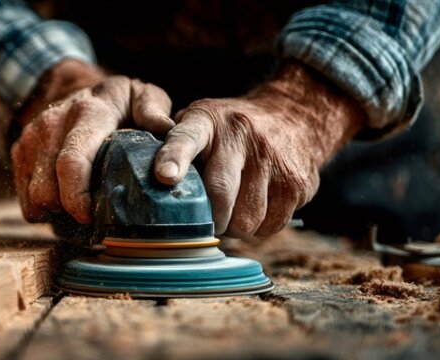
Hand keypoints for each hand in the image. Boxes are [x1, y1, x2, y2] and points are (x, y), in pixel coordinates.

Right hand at [12, 60, 174, 223]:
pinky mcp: (19, 150)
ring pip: (33, 196)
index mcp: (87, 113)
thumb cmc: (119, 102)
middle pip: (46, 189)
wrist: (79, 88)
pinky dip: (44, 208)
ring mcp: (31, 137)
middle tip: (92, 219)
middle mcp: (52, 123)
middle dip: (67, 213)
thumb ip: (154, 111)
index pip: (71, 162)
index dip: (77, 198)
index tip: (91, 216)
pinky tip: (65, 201)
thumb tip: (166, 132)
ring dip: (55, 212)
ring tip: (80, 210)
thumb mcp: (143, 97)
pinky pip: (25, 196)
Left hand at [153, 62, 364, 238]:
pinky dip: (259, 228)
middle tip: (208, 220)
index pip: (186, 139)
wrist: (295, 116)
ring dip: (235, 227)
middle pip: (220, 193)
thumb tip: (143, 186)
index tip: (165, 176)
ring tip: (233, 210)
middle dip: (210, 217)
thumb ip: (174, 147)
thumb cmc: (230, 130)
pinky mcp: (297, 183)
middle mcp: (241, 136)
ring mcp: (273, 159)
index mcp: (207, 121)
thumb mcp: (200, 122)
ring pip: (246, 219)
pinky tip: (256, 208)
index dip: (174, 158)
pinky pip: (270, 225)